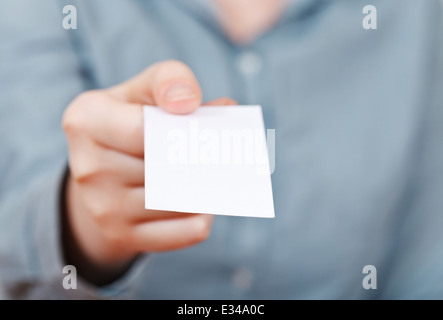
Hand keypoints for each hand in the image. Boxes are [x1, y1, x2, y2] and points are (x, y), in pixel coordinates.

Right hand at [62, 60, 235, 283]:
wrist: (101, 170)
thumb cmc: (131, 120)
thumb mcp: (143, 88)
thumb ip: (170, 80)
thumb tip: (200, 103)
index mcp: (86, 121)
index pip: (145, 131)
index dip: (184, 130)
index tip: (206, 124)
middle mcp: (87, 168)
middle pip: (166, 167)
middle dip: (203, 158)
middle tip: (228, 152)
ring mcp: (102, 207)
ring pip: (180, 200)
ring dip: (209, 186)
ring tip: (221, 171)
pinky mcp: (121, 235)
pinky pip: (183, 232)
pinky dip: (204, 215)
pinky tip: (208, 199)